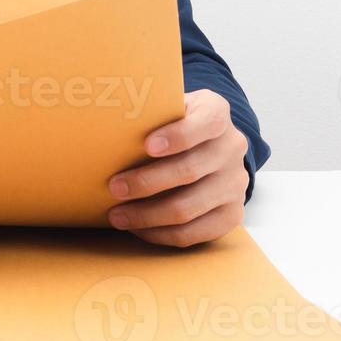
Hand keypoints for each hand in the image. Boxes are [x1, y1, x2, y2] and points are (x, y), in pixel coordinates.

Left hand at [105, 88, 249, 246]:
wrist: (205, 144)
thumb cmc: (171, 123)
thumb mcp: (165, 106)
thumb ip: (147, 113)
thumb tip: (104, 127)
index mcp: (216, 112)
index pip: (206, 122)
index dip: (178, 135)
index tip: (147, 145)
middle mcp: (231, 147)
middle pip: (190, 170)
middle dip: (147, 182)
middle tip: (114, 188)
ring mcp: (235, 182)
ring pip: (189, 207)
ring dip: (148, 215)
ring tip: (118, 216)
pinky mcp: (232, 213)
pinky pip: (195, 232)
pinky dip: (162, 234)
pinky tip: (138, 228)